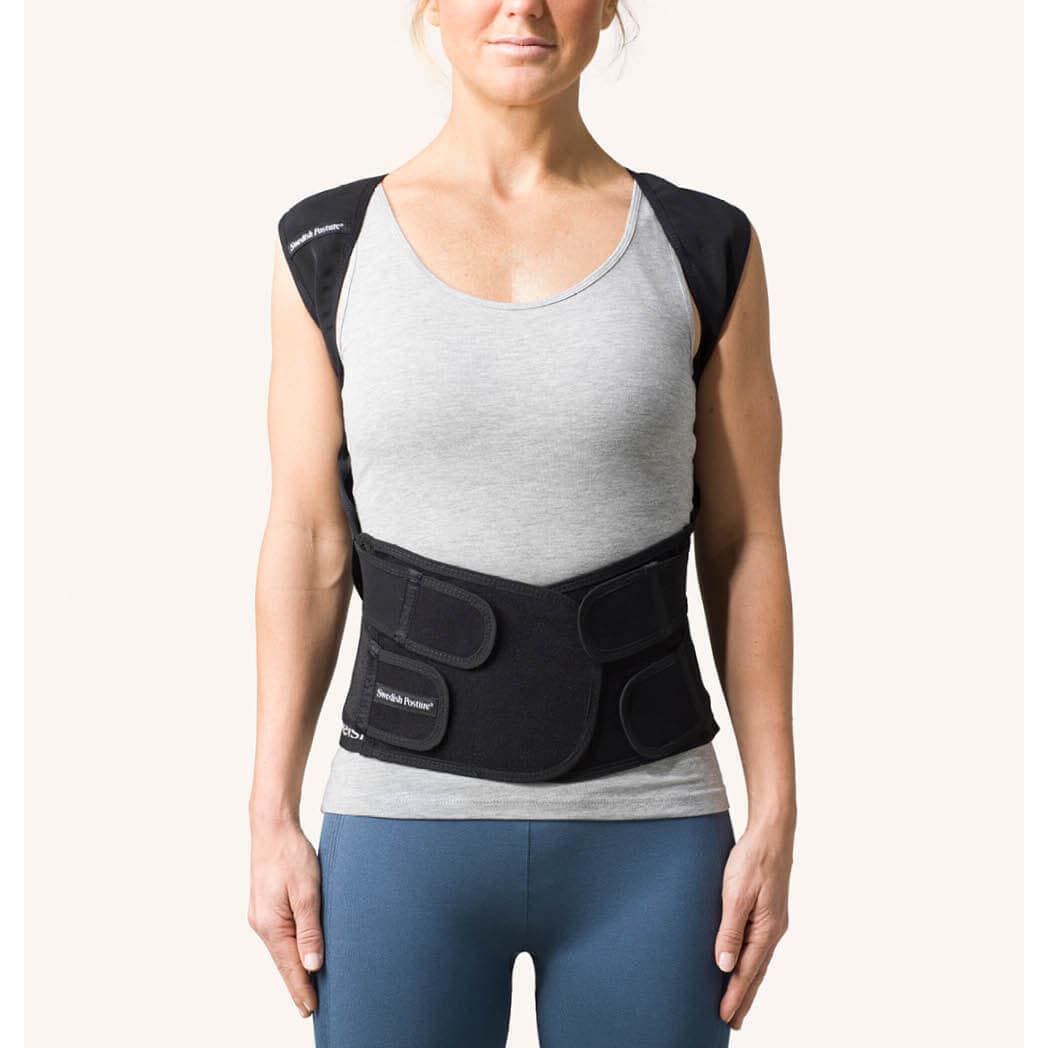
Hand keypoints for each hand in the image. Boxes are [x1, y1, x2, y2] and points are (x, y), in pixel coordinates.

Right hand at [248, 817, 324, 1017]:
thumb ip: (310, 930)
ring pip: (279, 950)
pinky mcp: (264, 906)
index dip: (302, 988)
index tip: (311, 1010)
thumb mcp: (307, 892)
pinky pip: (278, 937)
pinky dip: (288, 951)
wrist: (272, 828)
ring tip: (305, 988)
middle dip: (296, 985)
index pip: (289, 967)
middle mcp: (261, 925)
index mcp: (271, 925)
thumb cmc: (291, 855)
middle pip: (282, 963)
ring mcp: (261, 916)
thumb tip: (313, 966)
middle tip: (309, 1010)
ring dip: (292, 969)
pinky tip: (295, 956)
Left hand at [714, 815, 793, 1029]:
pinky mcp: (768, 910)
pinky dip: (751, 962)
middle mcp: (773, 930)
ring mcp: (773, 921)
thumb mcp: (736, 895)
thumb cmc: (752, 860)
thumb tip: (724, 966)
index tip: (724, 1018)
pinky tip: (744, 963)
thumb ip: (730, 931)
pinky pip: (758, 945)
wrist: (771, 833)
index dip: (735, 996)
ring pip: (758, 960)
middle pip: (756, 972)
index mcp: (767, 930)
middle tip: (732, 1023)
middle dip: (744, 998)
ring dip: (748, 982)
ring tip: (737, 1001)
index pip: (747, 972)